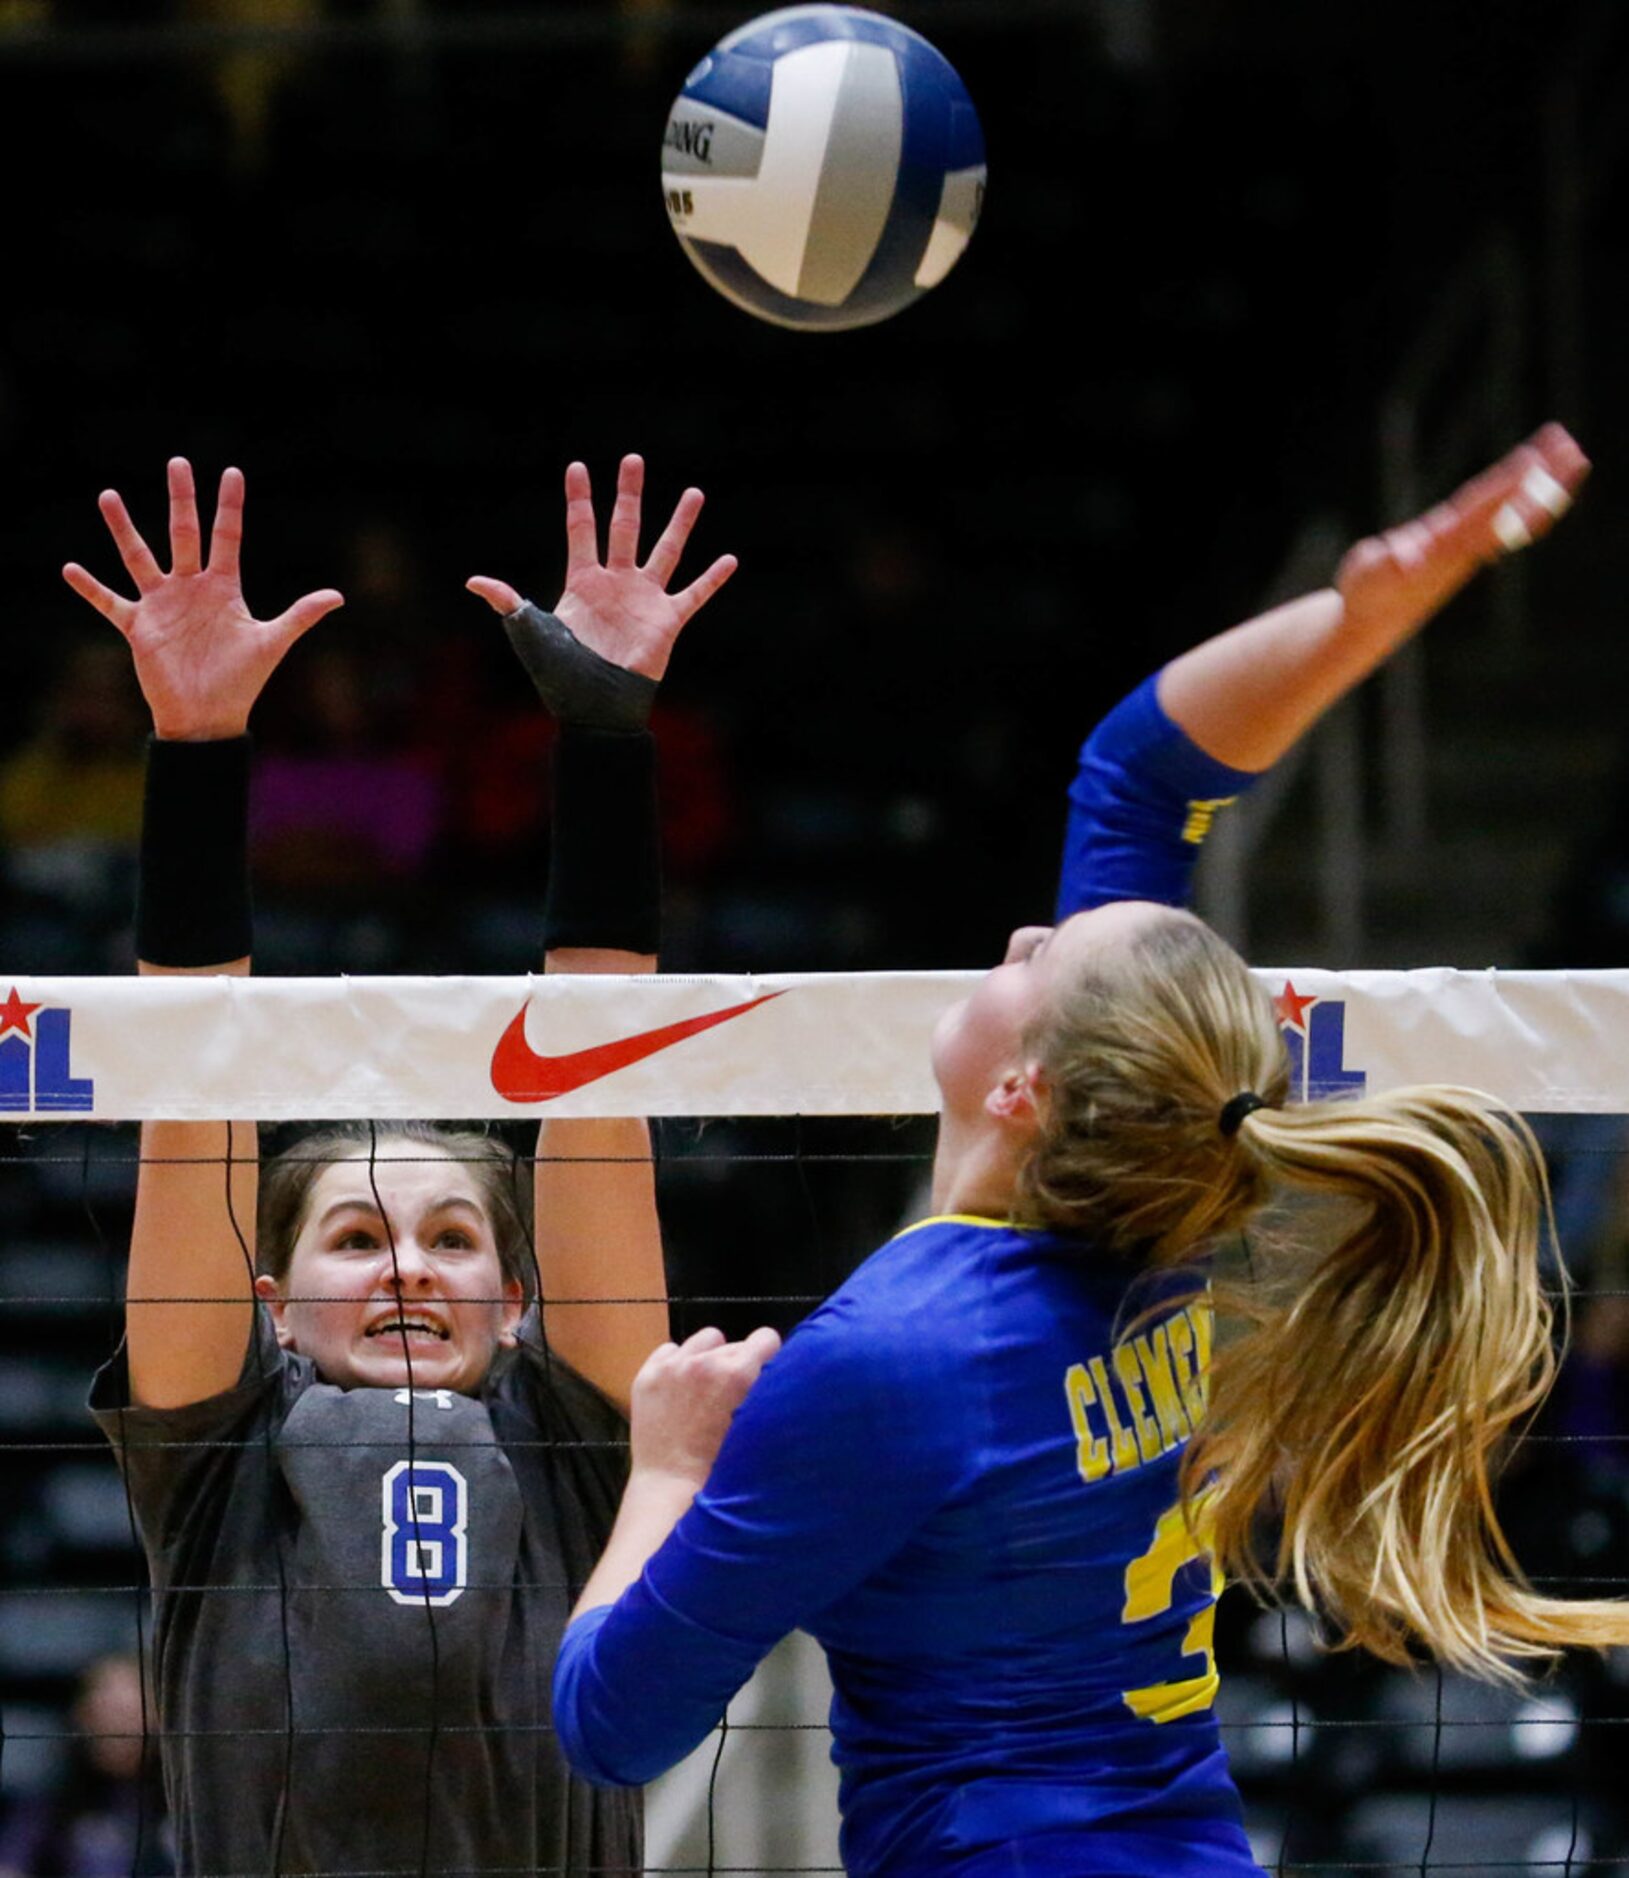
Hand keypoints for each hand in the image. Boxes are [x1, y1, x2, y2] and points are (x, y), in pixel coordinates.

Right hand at [62, 457, 343, 740]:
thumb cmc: (242, 682)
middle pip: (184, 534)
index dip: (230, 506)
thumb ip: (301, 615)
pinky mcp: (139, 627)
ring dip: (124, 528)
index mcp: (224, 588)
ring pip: (139, 557)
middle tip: (178, 462)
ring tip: (109, 495)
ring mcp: (162, 605)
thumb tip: (339, 596)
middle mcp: (191, 589)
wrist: (209, 717)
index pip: (227, 537)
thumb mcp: (272, 642)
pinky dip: (90, 588)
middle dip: (181, 500)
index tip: (232, 472)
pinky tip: (69, 568)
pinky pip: (109, 602)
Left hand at [466, 454, 736, 679]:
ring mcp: (643, 599)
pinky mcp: (667, 621)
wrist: (596, 707)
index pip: (581, 529)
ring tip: (693, 493)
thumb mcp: (531, 634)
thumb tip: (473, 582)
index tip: (577, 466)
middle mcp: (615, 583)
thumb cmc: (560, 675)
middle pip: (624, 527)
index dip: (579, 499)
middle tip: (633, 459)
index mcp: (582, 582)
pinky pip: (694, 595)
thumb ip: (509, 604)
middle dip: (629, 494)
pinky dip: (712, 579)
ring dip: (680, 523)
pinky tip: (729, 560)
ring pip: (665, 551)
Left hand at [628, 1323, 781, 1491]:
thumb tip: (774, 1373)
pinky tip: (680, 1391)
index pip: (766, 1338)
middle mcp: (705, 1360)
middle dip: (738, 1364)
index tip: (764, 1376)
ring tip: (705, 1388)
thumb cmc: (724, 1467)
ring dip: (709, 1358)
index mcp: (738, 1372)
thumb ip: (767, 1392)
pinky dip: (677, 1364)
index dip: (768, 1358)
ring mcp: (672, 1366)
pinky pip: (669, 1350)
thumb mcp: (759, 1426)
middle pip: (735, 1344)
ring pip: (704, 1341)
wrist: (673, 1488)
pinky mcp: (647, 1375)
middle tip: (733, 1396)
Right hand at [1337, 422, 1588, 637]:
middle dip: (1540, 482)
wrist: (1372, 625)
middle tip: (1574, 451)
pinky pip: (1506, 520)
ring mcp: (1468, 549)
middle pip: (1510, 509)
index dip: (1507, 486)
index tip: (1535, 461)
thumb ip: (1387, 563)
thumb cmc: (1366, 595)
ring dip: (1543, 486)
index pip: (1481, 511)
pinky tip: (1540, 485)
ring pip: (1514, 513)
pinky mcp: (1464, 549)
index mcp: (1442, 546)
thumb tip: (1405, 560)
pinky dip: (1528, 500)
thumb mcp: (1368, 575)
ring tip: (1571, 457)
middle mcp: (1464, 548)